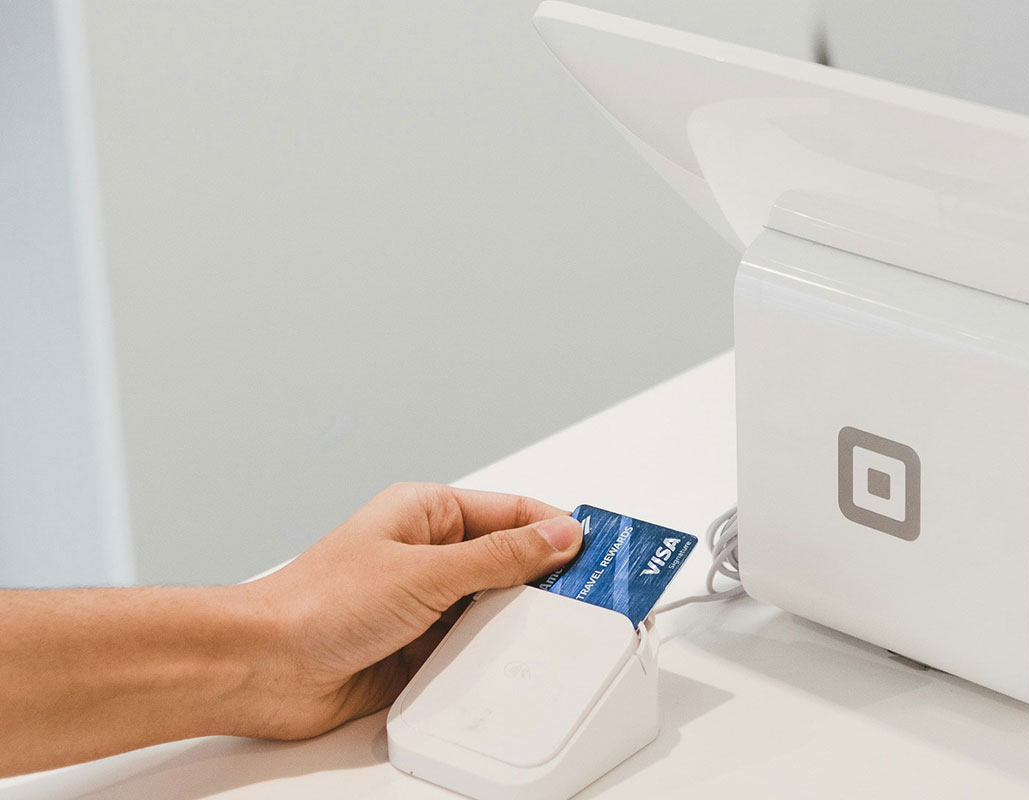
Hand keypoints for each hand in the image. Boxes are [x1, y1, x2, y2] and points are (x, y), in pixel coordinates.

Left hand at [236, 483, 581, 738]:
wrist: (263, 668)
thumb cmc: (317, 604)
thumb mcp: (426, 572)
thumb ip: (500, 557)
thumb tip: (558, 536)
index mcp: (427, 513)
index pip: (514, 512)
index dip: (561, 530)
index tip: (604, 551)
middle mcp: (429, 555)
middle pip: (512, 563)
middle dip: (548, 581)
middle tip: (593, 599)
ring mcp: (426, 604)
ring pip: (496, 610)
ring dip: (517, 624)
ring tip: (551, 634)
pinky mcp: (421, 649)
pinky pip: (474, 650)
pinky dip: (492, 659)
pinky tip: (508, 663)